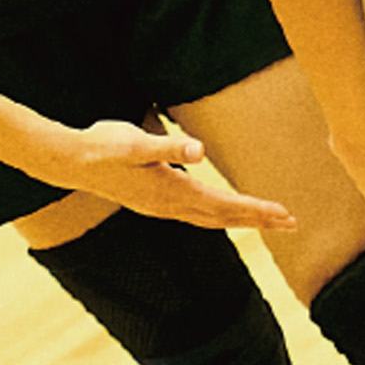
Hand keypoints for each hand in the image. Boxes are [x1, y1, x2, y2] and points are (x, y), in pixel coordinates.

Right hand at [61, 122, 296, 232]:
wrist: (73, 162)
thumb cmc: (105, 146)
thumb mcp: (136, 141)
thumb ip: (168, 147)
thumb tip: (200, 151)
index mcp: (172, 192)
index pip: (224, 206)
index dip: (255, 210)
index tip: (284, 214)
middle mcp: (170, 206)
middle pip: (224, 218)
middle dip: (258, 220)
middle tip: (292, 223)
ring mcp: (162, 207)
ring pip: (212, 219)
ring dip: (242, 219)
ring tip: (268, 220)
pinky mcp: (155, 202)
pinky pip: (198, 214)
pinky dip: (220, 215)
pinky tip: (224, 212)